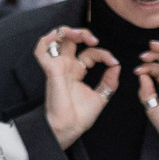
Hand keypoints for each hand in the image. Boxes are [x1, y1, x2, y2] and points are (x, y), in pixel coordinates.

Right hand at [35, 26, 120, 149]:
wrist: (69, 128)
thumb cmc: (80, 117)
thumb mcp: (102, 96)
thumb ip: (109, 81)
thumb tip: (117, 66)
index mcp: (76, 72)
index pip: (89, 53)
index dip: (103, 53)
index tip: (114, 62)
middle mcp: (66, 66)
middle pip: (70, 40)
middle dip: (83, 33)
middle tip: (94, 40)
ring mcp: (57, 66)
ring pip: (55, 38)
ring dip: (68, 31)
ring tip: (81, 35)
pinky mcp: (50, 69)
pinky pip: (41, 49)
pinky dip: (48, 39)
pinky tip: (60, 37)